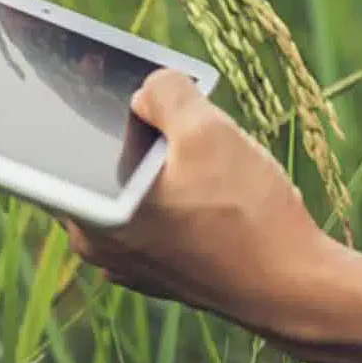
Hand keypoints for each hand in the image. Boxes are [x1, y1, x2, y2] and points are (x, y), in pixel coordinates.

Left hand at [63, 69, 332, 337]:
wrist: (296, 287)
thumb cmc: (247, 215)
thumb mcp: (207, 129)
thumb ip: (165, 92)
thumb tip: (147, 89)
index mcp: (91, 212)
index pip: (65, 142)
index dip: (87, 100)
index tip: (105, 75)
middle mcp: (99, 244)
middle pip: (107, 161)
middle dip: (140, 132)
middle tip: (180, 117)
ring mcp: (130, 263)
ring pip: (139, 187)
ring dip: (167, 164)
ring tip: (212, 159)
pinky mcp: (163, 272)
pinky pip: (162, 215)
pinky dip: (182, 195)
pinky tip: (221, 190)